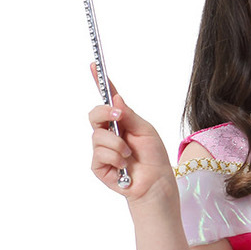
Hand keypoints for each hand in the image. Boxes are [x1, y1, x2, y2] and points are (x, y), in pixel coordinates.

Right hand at [88, 65, 172, 200]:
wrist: (156, 183)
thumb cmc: (154, 157)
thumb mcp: (145, 131)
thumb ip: (129, 115)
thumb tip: (115, 99)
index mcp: (121, 122)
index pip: (108, 101)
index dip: (100, 83)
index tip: (94, 65)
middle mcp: (109, 133)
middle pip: (94, 114)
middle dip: (105, 112)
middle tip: (118, 116)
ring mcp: (102, 149)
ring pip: (98, 136)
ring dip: (117, 144)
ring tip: (129, 155)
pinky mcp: (98, 165)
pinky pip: (100, 154)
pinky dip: (115, 158)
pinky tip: (124, 166)